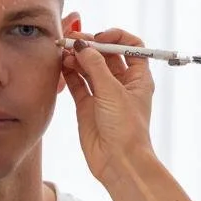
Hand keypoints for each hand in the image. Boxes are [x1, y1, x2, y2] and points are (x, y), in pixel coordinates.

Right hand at [61, 29, 155, 186]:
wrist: (119, 162)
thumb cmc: (126, 129)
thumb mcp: (112, 91)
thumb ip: (95, 65)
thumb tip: (82, 44)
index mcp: (138, 78)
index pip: (131, 47)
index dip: (116, 38)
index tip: (100, 38)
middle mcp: (122, 85)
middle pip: (106, 55)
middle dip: (91, 46)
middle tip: (74, 42)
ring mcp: (103, 95)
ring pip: (89, 68)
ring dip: (78, 58)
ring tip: (65, 54)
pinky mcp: (88, 107)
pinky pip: (78, 84)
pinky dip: (70, 73)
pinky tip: (62, 65)